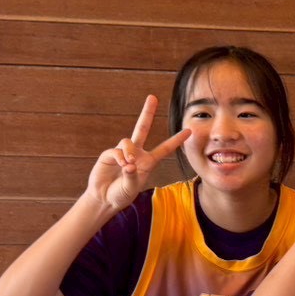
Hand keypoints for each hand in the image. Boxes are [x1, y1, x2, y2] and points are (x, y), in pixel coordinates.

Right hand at [86, 96, 190, 213]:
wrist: (105, 198)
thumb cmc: (122, 195)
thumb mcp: (131, 189)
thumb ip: (132, 177)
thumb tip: (130, 163)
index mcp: (148, 162)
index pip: (165, 149)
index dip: (176, 140)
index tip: (189, 131)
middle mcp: (137, 154)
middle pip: (142, 128)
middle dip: (147, 113)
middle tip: (152, 97)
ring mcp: (122, 152)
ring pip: (128, 141)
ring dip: (129, 152)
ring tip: (129, 164)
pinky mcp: (109, 155)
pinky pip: (116, 150)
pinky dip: (120, 157)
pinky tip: (122, 165)